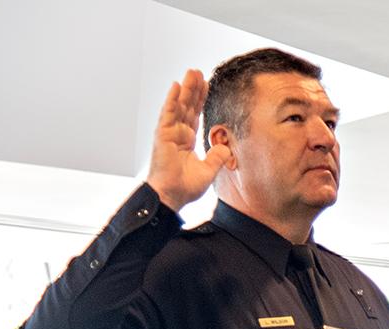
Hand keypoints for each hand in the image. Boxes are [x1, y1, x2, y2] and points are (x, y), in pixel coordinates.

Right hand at [147, 69, 233, 211]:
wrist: (172, 196)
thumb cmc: (186, 187)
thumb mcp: (209, 171)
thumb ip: (218, 157)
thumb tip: (227, 147)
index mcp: (187, 140)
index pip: (195, 115)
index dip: (201, 100)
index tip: (207, 85)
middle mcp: (177, 133)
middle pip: (187, 106)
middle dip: (194, 89)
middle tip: (199, 72)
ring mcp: (168, 132)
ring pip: (179, 105)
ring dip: (185, 88)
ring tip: (191, 72)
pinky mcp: (162, 134)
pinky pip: (168, 113)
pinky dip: (172, 99)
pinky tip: (176, 86)